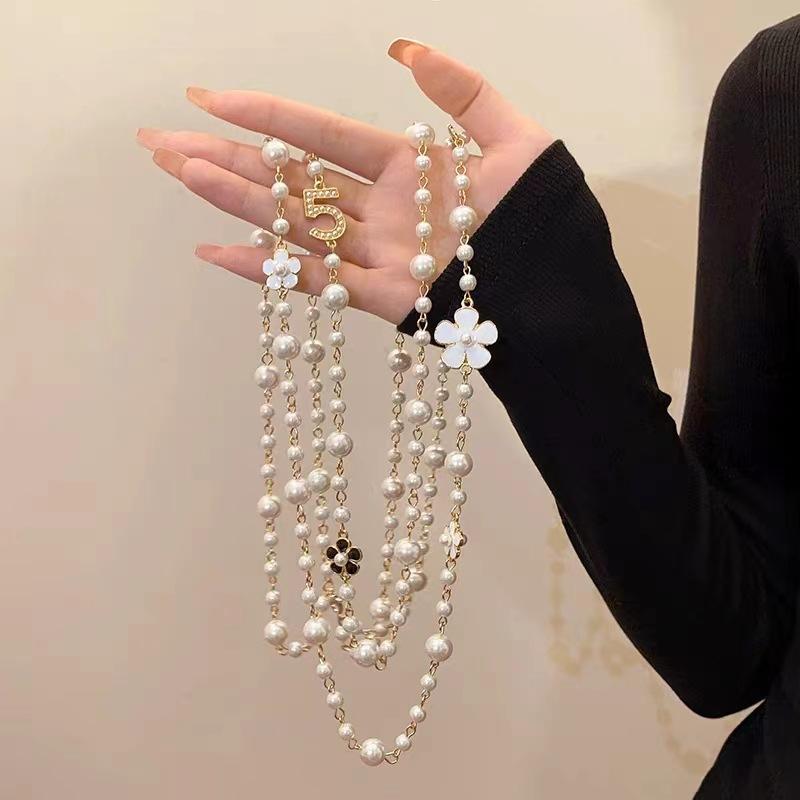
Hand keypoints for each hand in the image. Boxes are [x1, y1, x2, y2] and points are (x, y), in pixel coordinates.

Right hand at [137, 39, 553, 324]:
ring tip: (181, 176)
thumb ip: (465, 93)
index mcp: (408, 166)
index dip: (268, 115)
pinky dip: (269, 270)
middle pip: (293, 180)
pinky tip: (220, 251)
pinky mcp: (384, 302)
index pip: (323, 134)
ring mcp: (378, 257)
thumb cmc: (548, 215)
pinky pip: (318, 283)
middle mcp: (381, 210)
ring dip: (236, 202)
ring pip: (294, 226)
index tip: (211, 96)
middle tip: (164, 140)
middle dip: (229, 158)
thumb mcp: (517, 139)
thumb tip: (408, 51)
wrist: (569, 292)